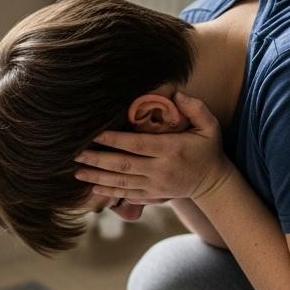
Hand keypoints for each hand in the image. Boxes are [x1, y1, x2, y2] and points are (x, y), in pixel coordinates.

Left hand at [73, 92, 233, 202]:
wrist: (213, 182)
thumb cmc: (208, 149)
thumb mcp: (209, 126)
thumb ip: (195, 107)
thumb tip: (176, 93)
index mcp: (171, 149)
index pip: (137, 145)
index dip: (114, 140)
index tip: (95, 135)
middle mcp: (161, 170)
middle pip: (124, 165)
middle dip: (98, 160)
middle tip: (76, 154)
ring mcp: (155, 186)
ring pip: (121, 183)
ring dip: (97, 178)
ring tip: (77, 172)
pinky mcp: (153, 196)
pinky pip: (127, 195)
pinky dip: (109, 192)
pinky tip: (92, 187)